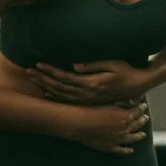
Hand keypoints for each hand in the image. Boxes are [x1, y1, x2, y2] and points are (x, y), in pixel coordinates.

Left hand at [27, 59, 148, 104]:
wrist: (136, 86)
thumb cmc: (126, 71)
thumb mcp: (113, 64)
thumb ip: (94, 65)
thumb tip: (75, 65)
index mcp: (91, 83)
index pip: (65, 77)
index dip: (50, 71)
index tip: (39, 64)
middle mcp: (86, 93)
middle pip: (59, 86)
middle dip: (43, 78)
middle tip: (29, 71)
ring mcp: (87, 98)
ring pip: (61, 94)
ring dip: (46, 86)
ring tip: (34, 79)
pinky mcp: (89, 100)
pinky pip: (68, 100)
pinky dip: (56, 97)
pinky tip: (47, 94)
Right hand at [71, 102, 149, 154]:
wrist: (82, 124)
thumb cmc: (94, 111)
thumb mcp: (111, 103)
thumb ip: (121, 104)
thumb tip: (128, 102)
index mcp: (126, 116)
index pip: (138, 111)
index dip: (141, 108)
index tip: (143, 106)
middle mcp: (125, 128)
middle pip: (137, 124)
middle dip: (142, 120)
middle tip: (145, 118)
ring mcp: (118, 139)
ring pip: (133, 138)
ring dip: (139, 135)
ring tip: (143, 134)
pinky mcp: (110, 147)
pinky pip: (121, 150)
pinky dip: (127, 151)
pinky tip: (131, 151)